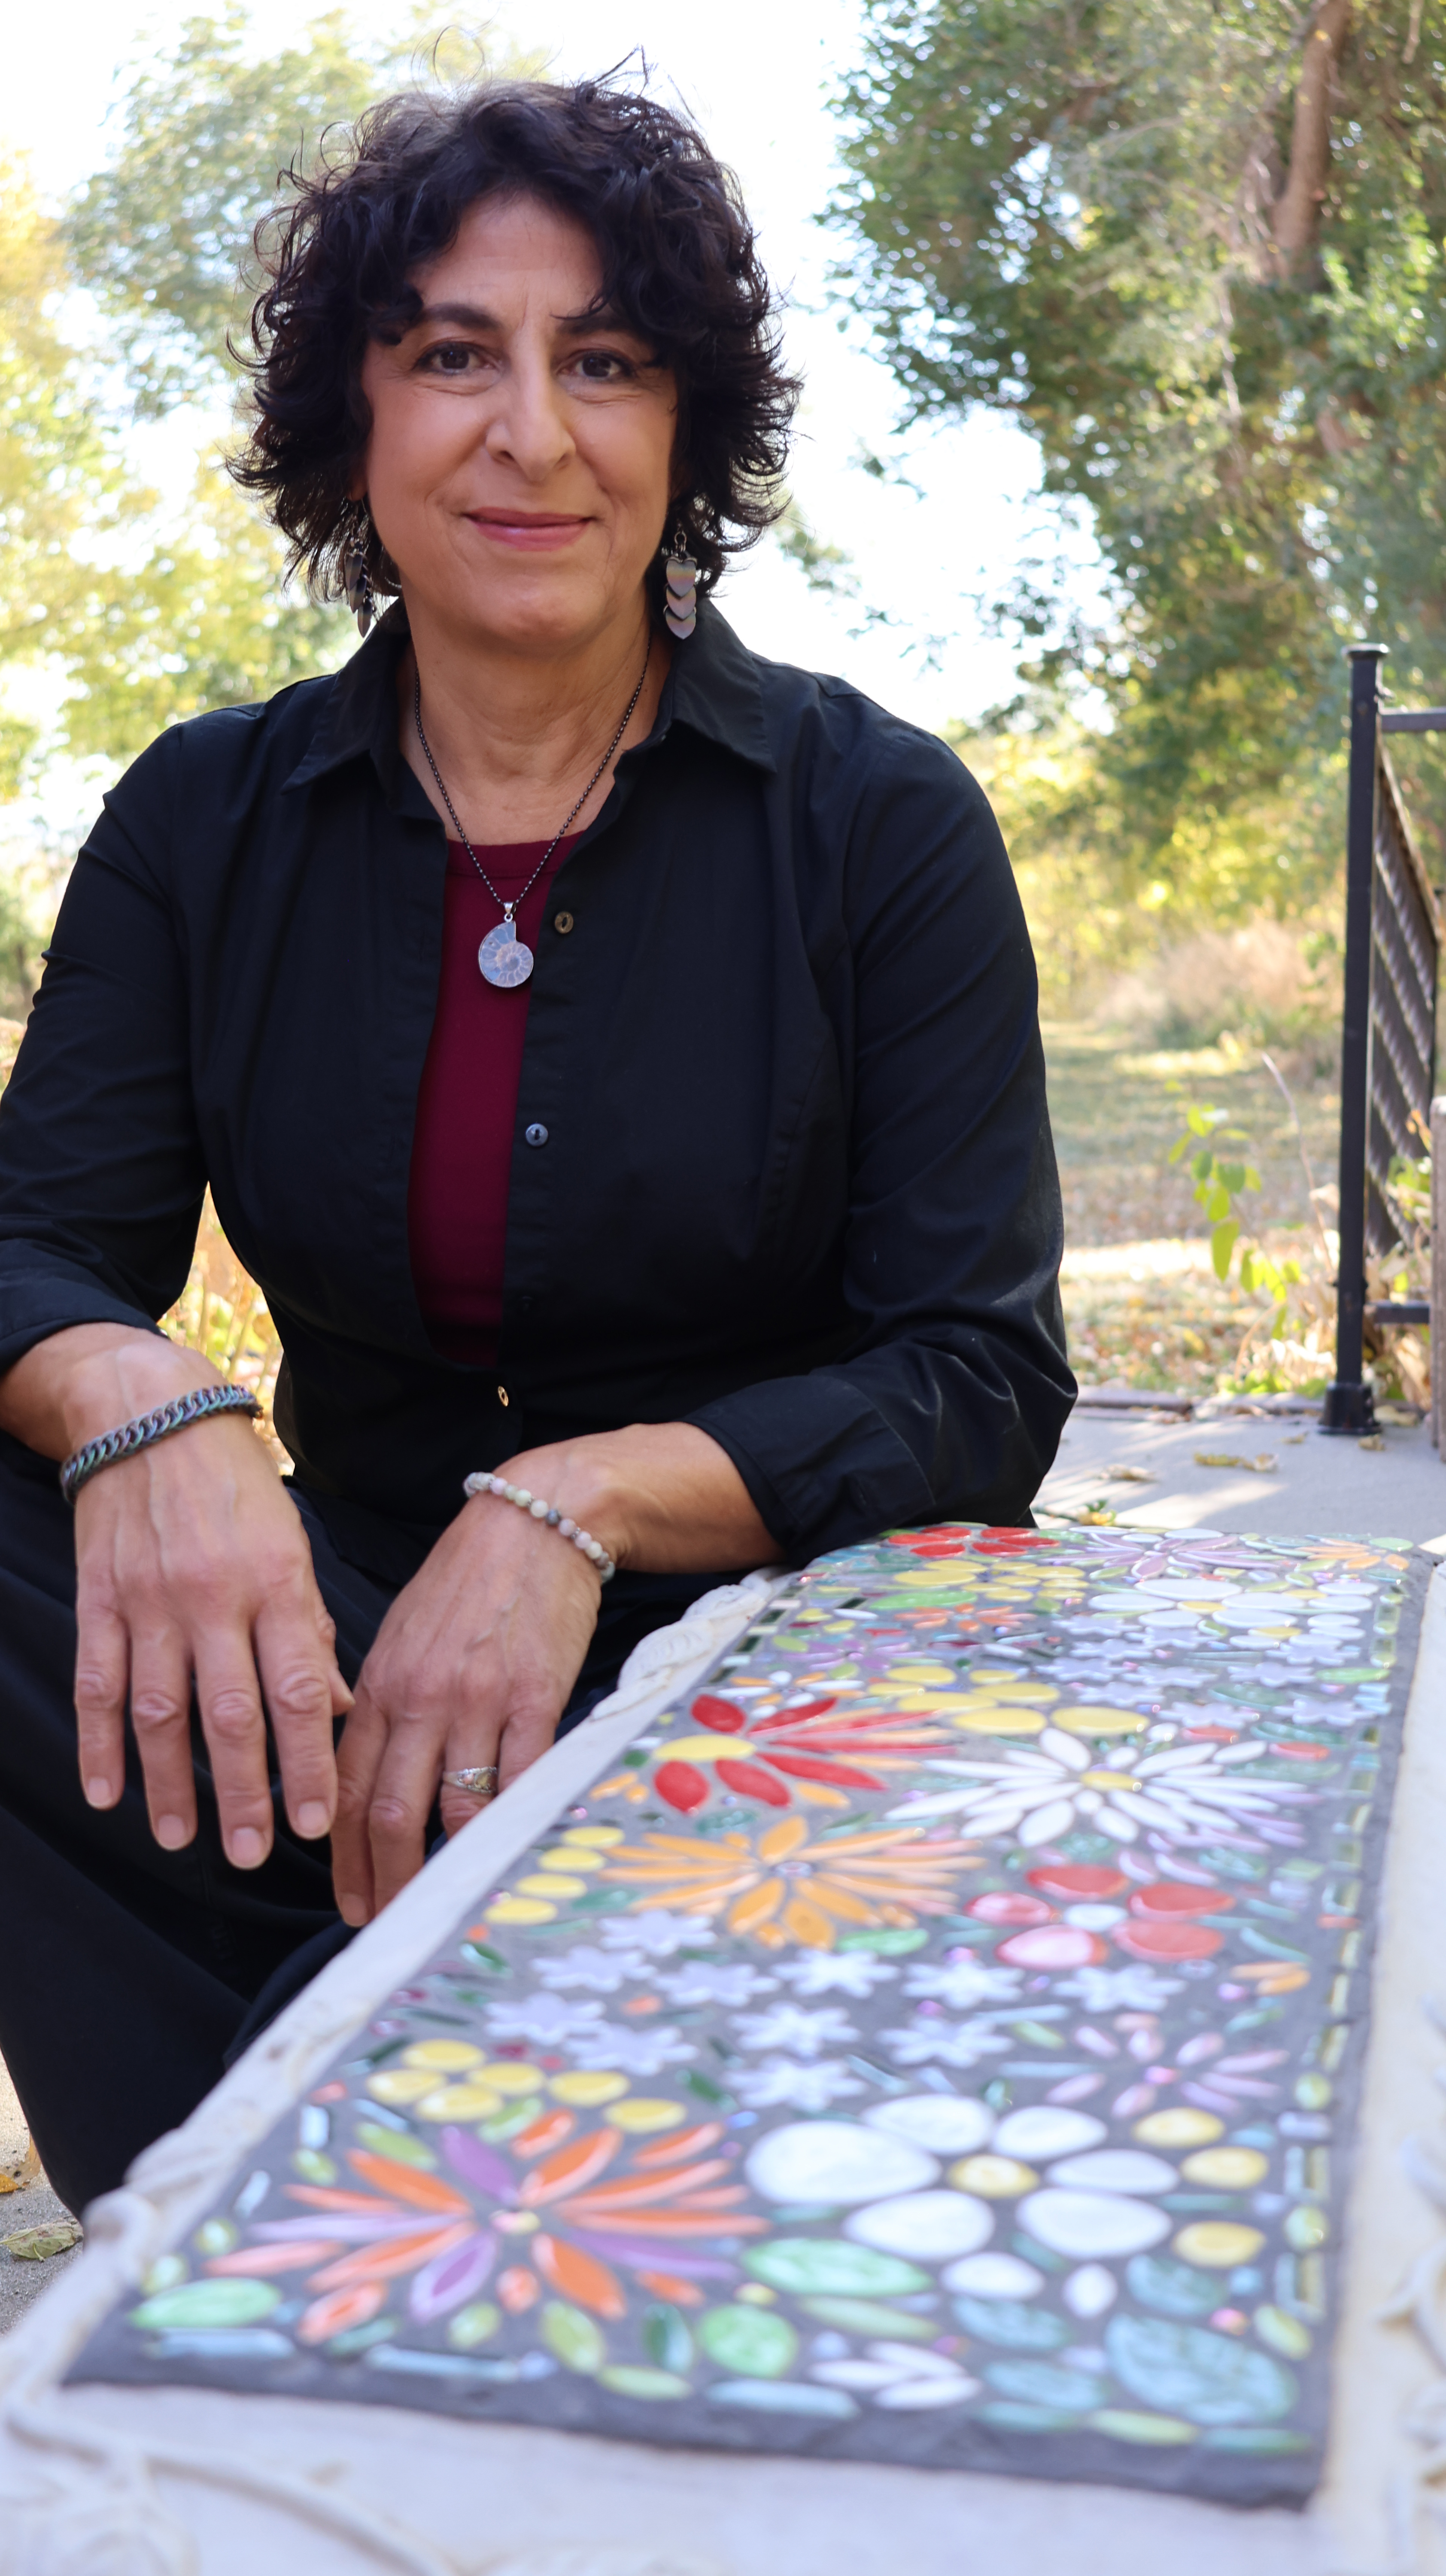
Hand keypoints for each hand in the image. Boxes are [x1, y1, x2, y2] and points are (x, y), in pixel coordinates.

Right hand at [0, 1324, 350, 1866]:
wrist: (152, 1418)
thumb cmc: (238, 1490)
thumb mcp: (295, 1546)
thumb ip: (314, 1631)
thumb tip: (342, 1712)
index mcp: (277, 1584)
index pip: (298, 1691)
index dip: (307, 1763)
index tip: (315, 1824)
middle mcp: (215, 1597)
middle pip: (231, 1713)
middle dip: (243, 1792)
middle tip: (250, 1856)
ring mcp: (151, 1601)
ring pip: (160, 1710)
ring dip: (169, 1783)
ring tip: (182, 1840)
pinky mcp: (100, 1600)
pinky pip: (97, 1684)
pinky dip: (99, 1743)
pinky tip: (107, 1793)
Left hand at [328, 1421, 778, 1925]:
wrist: (535, 1523)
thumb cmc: (468, 1581)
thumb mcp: (404, 1635)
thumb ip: (384, 1699)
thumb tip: (370, 1763)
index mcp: (382, 1685)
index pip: (345, 1785)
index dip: (342, 1853)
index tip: (347, 1899)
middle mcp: (420, 1698)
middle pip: (390, 1810)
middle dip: (384, 1877)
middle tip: (387, 1923)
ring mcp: (477, 1701)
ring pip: (452, 1807)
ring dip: (444, 1869)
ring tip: (444, 1907)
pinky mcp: (535, 1699)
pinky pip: (518, 1780)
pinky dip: (509, 1828)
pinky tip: (507, 1860)